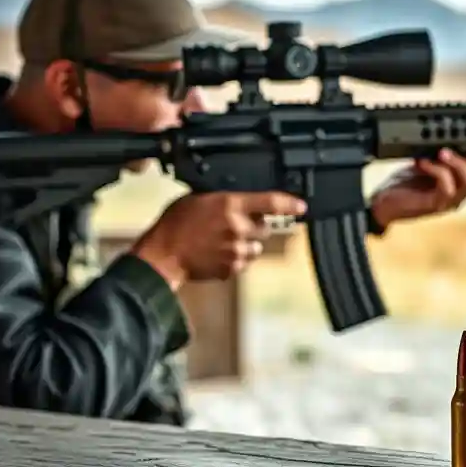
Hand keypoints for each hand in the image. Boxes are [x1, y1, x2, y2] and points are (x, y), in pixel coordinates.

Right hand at [131, 190, 306, 288]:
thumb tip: (241, 199)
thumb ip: (224, 199)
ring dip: (246, 244)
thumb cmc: (175, 224)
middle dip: (255, 227)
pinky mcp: (232, 269)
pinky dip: (235, 258)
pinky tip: (217, 253)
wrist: (163, 255)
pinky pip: (244, 262)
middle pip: (265, 228)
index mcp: (231, 206)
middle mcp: (238, 228)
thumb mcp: (199, 198)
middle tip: (234, 225)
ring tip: (223, 241)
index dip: (290, 204)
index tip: (302, 206)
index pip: (271, 203)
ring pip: (257, 248)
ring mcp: (237, 251)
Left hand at [369, 149, 465, 230]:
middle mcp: (457, 197)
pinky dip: (438, 170)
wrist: (383, 203)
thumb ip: (439, 156)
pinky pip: (447, 187)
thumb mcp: (425, 165)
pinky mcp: (434, 205)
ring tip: (441, 152)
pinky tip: (424, 162)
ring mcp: (447, 203)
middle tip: (457, 147)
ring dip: (457, 163)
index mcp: (458, 187)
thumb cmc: (403, 184)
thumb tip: (447, 137)